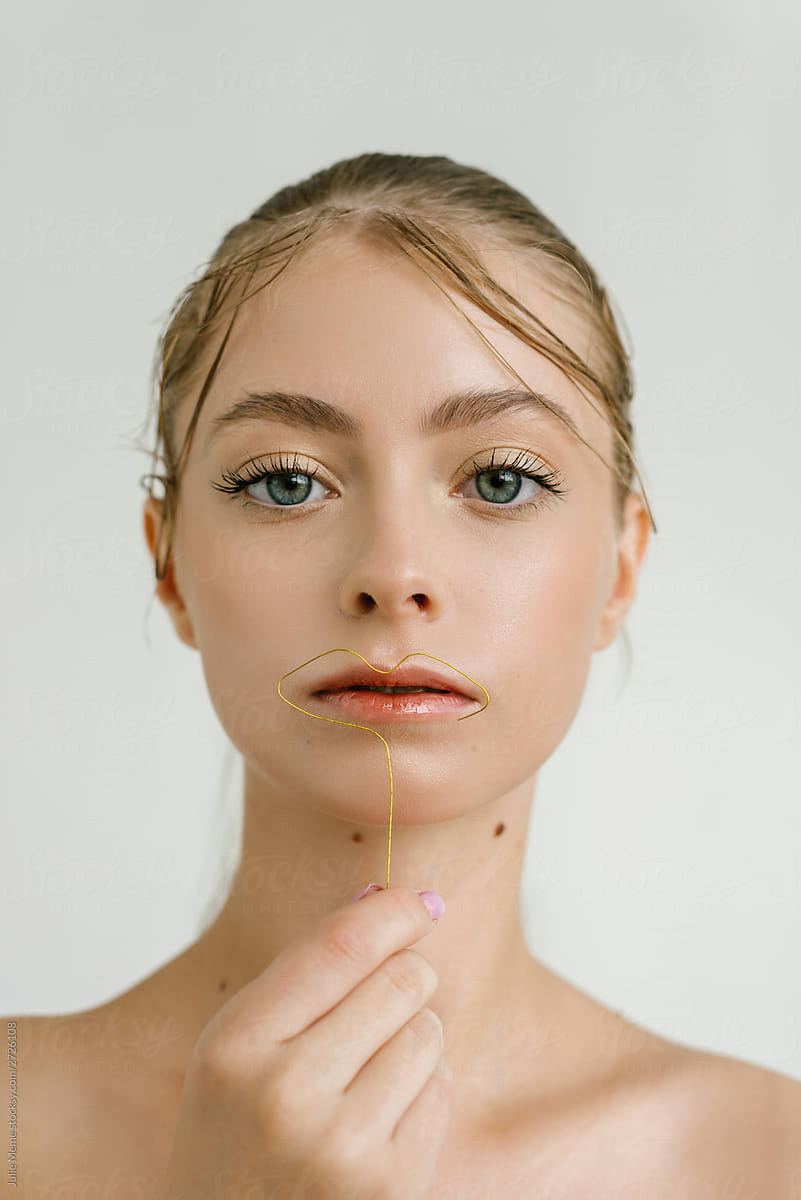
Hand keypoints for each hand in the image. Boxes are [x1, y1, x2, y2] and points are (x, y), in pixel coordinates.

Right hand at [158, 885, 452, 1198]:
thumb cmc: (237, 1135)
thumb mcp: (237, 1050)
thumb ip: (303, 975)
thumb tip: (384, 896)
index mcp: (235, 1044)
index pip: (338, 947)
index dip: (391, 912)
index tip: (421, 901)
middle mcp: (284, 1093)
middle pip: (399, 982)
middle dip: (406, 977)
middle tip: (385, 1001)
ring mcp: (339, 1146)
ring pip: (427, 1033)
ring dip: (415, 1037)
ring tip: (369, 1072)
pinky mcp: (387, 1187)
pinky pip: (441, 1090)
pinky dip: (425, 1090)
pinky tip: (382, 1118)